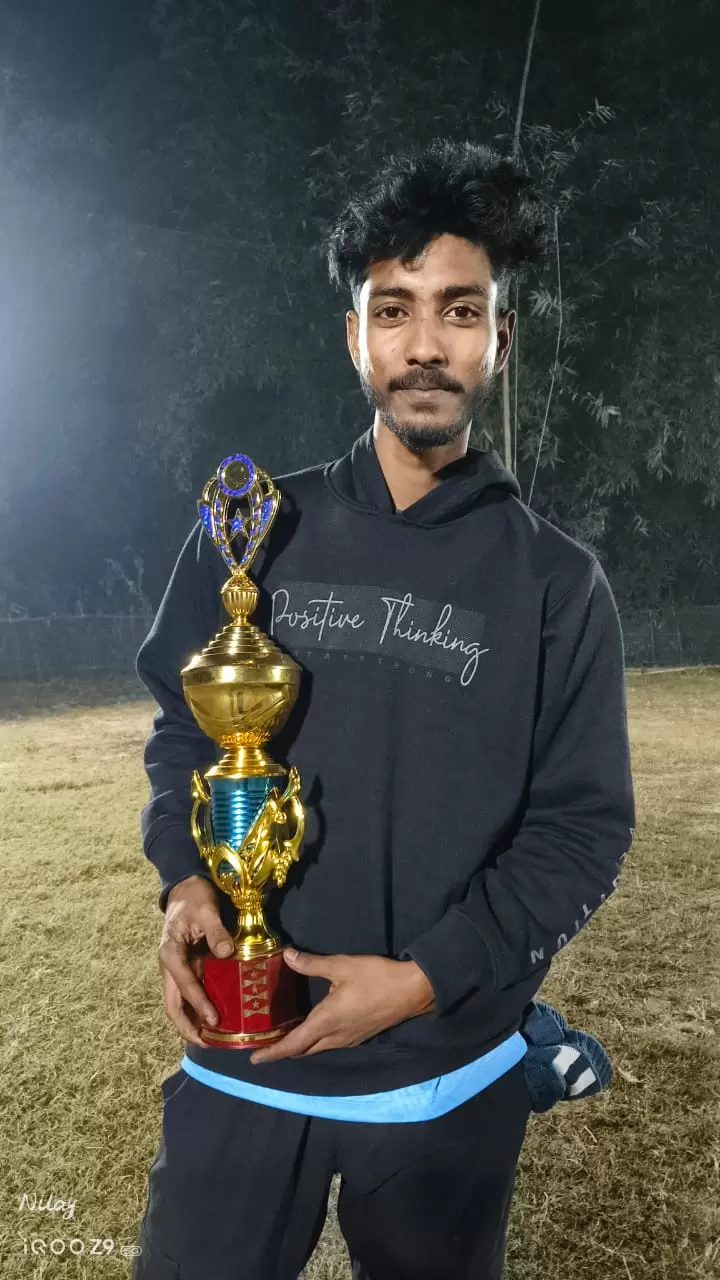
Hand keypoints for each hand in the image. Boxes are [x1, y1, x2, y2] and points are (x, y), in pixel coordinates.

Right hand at [159, 875, 234, 1046]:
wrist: (185, 887)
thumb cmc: (194, 897)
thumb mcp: (206, 910)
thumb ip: (215, 931)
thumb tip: (225, 953)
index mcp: (170, 953)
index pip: (184, 985)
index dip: (199, 1004)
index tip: (214, 1021)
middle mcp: (169, 965)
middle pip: (172, 1004)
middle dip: (187, 1027)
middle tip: (208, 1043)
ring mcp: (176, 968)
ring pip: (178, 1002)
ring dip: (190, 1022)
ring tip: (212, 1039)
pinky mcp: (185, 967)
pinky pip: (188, 993)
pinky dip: (196, 1008)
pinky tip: (213, 1019)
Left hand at [249, 949, 434, 1063]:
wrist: (413, 991)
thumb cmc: (377, 977)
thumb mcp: (342, 966)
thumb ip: (312, 963)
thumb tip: (286, 956)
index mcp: (327, 1022)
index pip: (293, 1044)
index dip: (273, 1053)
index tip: (254, 1059)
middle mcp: (336, 1037)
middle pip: (303, 1050)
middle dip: (283, 1051)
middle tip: (264, 1046)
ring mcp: (350, 1038)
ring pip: (318, 1048)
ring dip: (300, 1046)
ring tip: (284, 1037)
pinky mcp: (360, 1034)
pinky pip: (330, 1043)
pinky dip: (315, 1041)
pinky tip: (313, 1029)